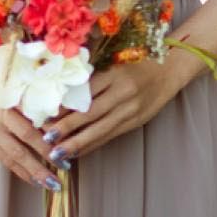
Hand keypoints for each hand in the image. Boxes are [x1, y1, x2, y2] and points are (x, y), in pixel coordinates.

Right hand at [0, 76, 60, 187]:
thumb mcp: (7, 88)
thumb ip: (27, 101)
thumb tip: (57, 116)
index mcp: (4, 103)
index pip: (29, 126)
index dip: (46, 141)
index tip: (64, 150)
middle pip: (23, 145)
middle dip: (43, 162)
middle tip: (61, 173)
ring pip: (13, 157)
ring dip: (32, 172)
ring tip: (49, 184)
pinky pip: (2, 160)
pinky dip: (19, 170)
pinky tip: (31, 179)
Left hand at [42, 56, 184, 161]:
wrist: (170, 70)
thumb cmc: (137, 64)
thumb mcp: (114, 65)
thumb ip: (93, 80)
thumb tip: (63, 98)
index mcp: (115, 74)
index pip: (85, 93)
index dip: (65, 106)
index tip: (46, 115)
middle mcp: (123, 93)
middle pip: (90, 113)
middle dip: (67, 128)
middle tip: (46, 138)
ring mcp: (131, 110)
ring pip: (100, 130)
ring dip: (78, 143)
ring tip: (58, 153)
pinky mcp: (135, 122)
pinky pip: (110, 136)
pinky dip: (93, 145)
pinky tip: (78, 153)